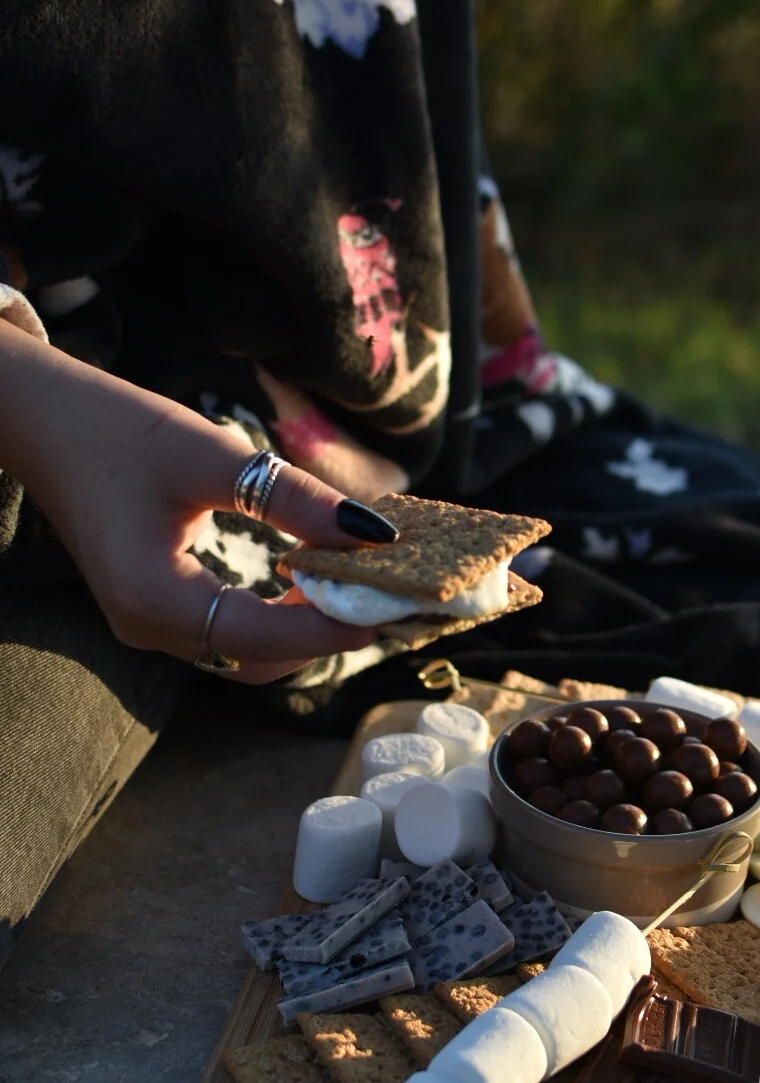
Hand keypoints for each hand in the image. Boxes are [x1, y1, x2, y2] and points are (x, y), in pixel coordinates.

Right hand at [0, 319, 404, 683]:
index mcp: (153, 598)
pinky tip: (313, 583)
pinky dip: (277, 618)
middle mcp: (148, 628)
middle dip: (327, 634)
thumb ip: (295, 500)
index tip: (391, 609)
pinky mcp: (155, 610)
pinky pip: (228, 634)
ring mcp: (148, 625)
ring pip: (246, 654)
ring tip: (359, 587)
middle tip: (388, 596)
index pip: (261, 637)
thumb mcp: (214, 456)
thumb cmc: (118, 430)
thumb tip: (375, 534)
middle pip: (259, 660)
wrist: (45, 422)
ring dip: (305, 629)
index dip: (331, 628)